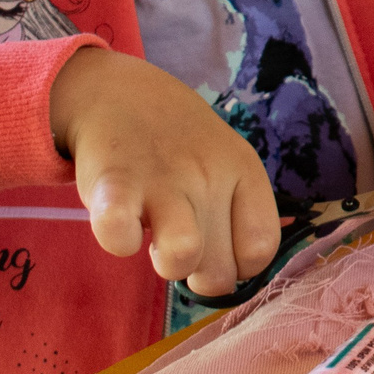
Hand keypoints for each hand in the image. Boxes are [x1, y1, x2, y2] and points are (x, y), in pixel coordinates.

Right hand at [49, 47, 280, 298]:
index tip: (219, 250)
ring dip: (168, 265)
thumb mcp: (225, 165)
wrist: (120, 94)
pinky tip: (121, 228)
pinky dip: (119, 242)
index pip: (260, 250)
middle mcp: (209, 176)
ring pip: (182, 257)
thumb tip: (237, 278)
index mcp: (243, 171)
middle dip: (200, 275)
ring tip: (156, 240)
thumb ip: (237, 217)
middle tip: (182, 243)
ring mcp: (163, 179)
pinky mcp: (113, 182)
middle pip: (220, 272)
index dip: (238, 266)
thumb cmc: (179, 147)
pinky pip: (119, 234)